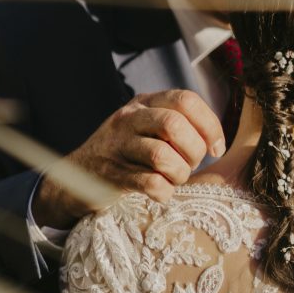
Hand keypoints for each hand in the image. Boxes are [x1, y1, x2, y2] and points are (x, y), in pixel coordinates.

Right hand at [32, 90, 224, 227]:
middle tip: (191, 164)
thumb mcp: (148, 125)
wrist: (77, 176)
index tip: (216, 148)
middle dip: (194, 151)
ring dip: (180, 174)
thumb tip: (216, 140)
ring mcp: (118, 145)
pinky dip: (165, 192)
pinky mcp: (112, 175)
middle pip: (175, 125)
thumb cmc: (127, 151)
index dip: (210, 125)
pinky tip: (162, 192)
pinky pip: (151, 184)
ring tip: (175, 179)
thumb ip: (179, 123)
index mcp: (146, 102)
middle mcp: (130, 118)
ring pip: (163, 156)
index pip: (186, 100)